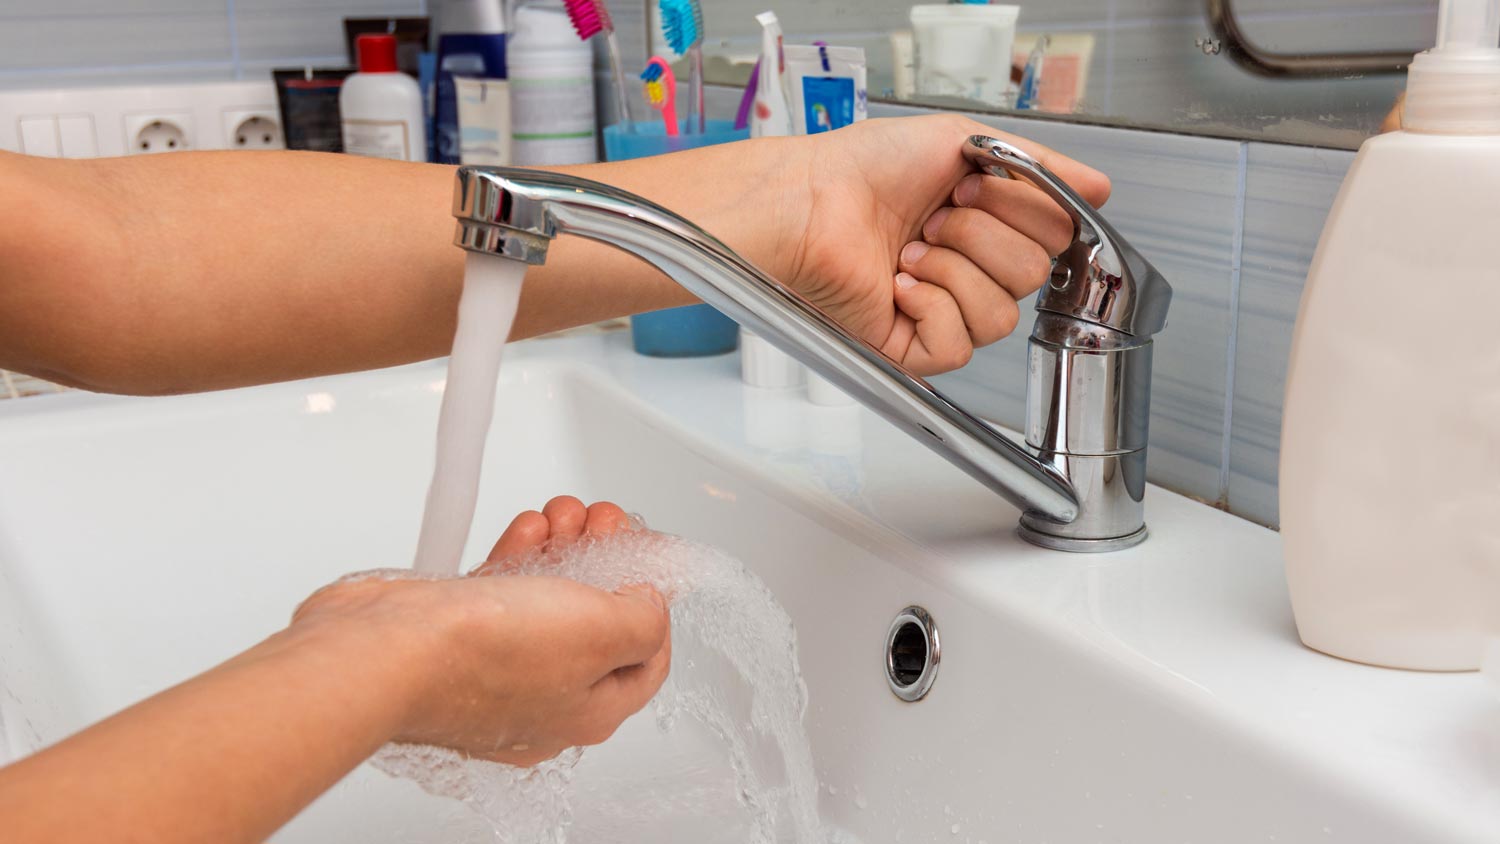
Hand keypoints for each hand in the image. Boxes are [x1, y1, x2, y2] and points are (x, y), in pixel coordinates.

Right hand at [291, 497, 667, 766]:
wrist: (383, 650)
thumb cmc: (482, 655)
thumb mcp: (600, 631)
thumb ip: (643, 620)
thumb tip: (648, 606)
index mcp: (586, 713)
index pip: (646, 664)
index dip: (656, 607)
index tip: (649, 562)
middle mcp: (542, 700)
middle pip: (595, 624)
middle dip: (606, 561)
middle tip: (605, 520)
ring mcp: (496, 671)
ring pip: (548, 602)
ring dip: (564, 548)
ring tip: (565, 512)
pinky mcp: (456, 641)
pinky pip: (503, 594)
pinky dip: (521, 556)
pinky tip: (529, 527)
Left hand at [771, 114, 1110, 374]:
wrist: (808, 202)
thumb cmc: (863, 167)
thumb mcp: (964, 141)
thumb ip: (1040, 167)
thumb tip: (1098, 186)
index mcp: (986, 223)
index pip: (1054, 236)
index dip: (1019, 210)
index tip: (971, 185)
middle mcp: (967, 268)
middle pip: (1033, 275)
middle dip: (981, 236)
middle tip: (932, 217)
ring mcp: (941, 311)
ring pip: (1001, 315)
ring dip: (953, 271)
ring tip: (910, 250)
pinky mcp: (912, 348)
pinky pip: (959, 346)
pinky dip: (930, 308)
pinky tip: (899, 285)